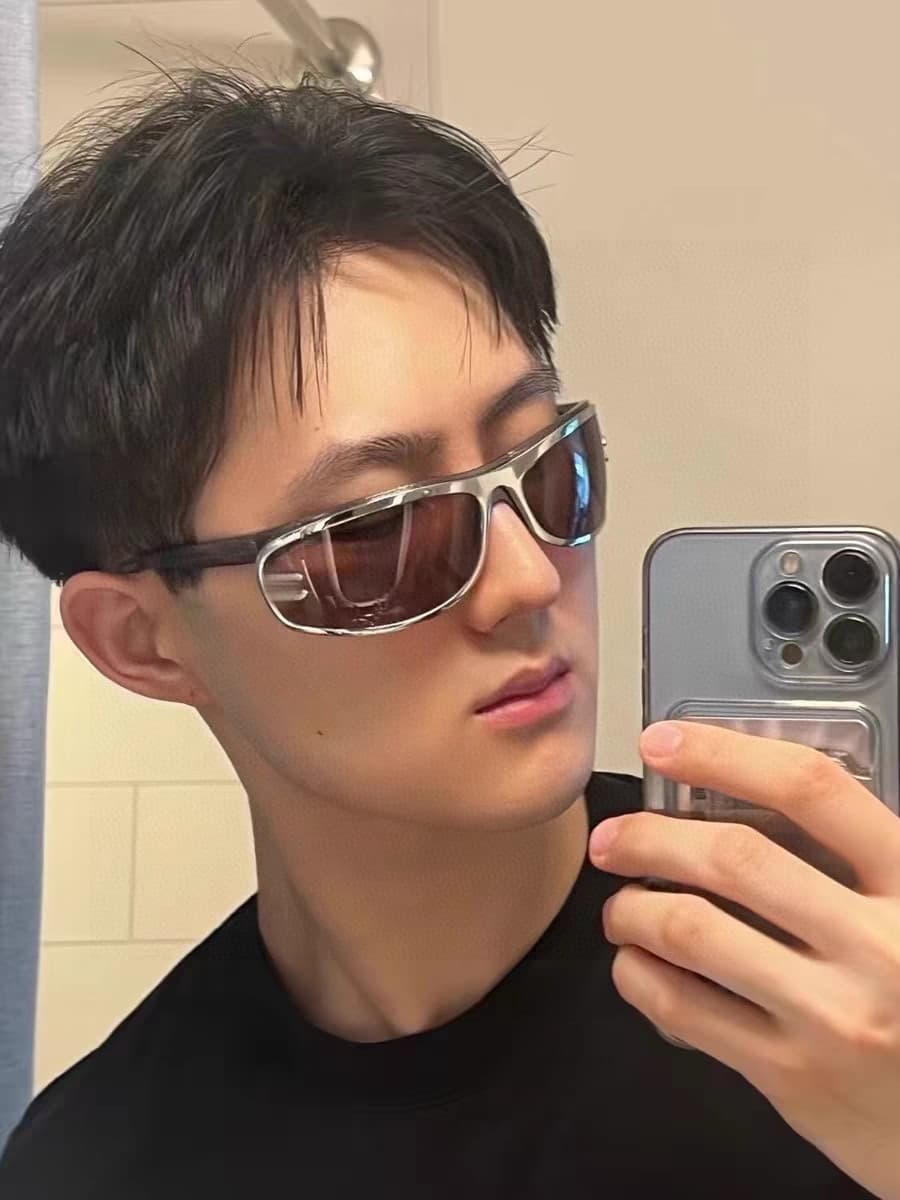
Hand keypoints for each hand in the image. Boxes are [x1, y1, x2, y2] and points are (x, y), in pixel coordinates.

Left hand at [589, 721, 899, 1199]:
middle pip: (734, 859)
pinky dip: (640, 976)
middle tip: (615, 838)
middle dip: (651, 837)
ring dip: (633, 909)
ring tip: (622, 905)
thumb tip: (748, 794)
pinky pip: (686, 1011)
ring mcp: (832, 1017)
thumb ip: (861, 860)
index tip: (663, 742)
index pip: (811, 790)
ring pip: (694, 932)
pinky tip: (636, 963)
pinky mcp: (794, 1077)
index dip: (724, 753)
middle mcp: (877, 947)